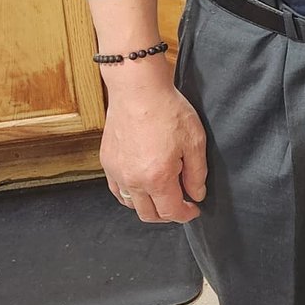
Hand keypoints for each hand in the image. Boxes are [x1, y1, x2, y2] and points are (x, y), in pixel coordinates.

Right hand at [101, 76, 206, 224]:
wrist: (138, 89)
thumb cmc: (167, 110)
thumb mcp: (194, 141)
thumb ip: (197, 173)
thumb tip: (196, 195)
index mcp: (157, 178)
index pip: (171, 212)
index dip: (186, 214)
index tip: (194, 209)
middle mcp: (133, 180)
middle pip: (149, 214)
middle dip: (167, 214)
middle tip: (180, 203)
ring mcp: (116, 172)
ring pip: (131, 204)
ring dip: (148, 205)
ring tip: (162, 193)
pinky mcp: (107, 162)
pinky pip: (117, 190)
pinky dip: (130, 194)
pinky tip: (141, 183)